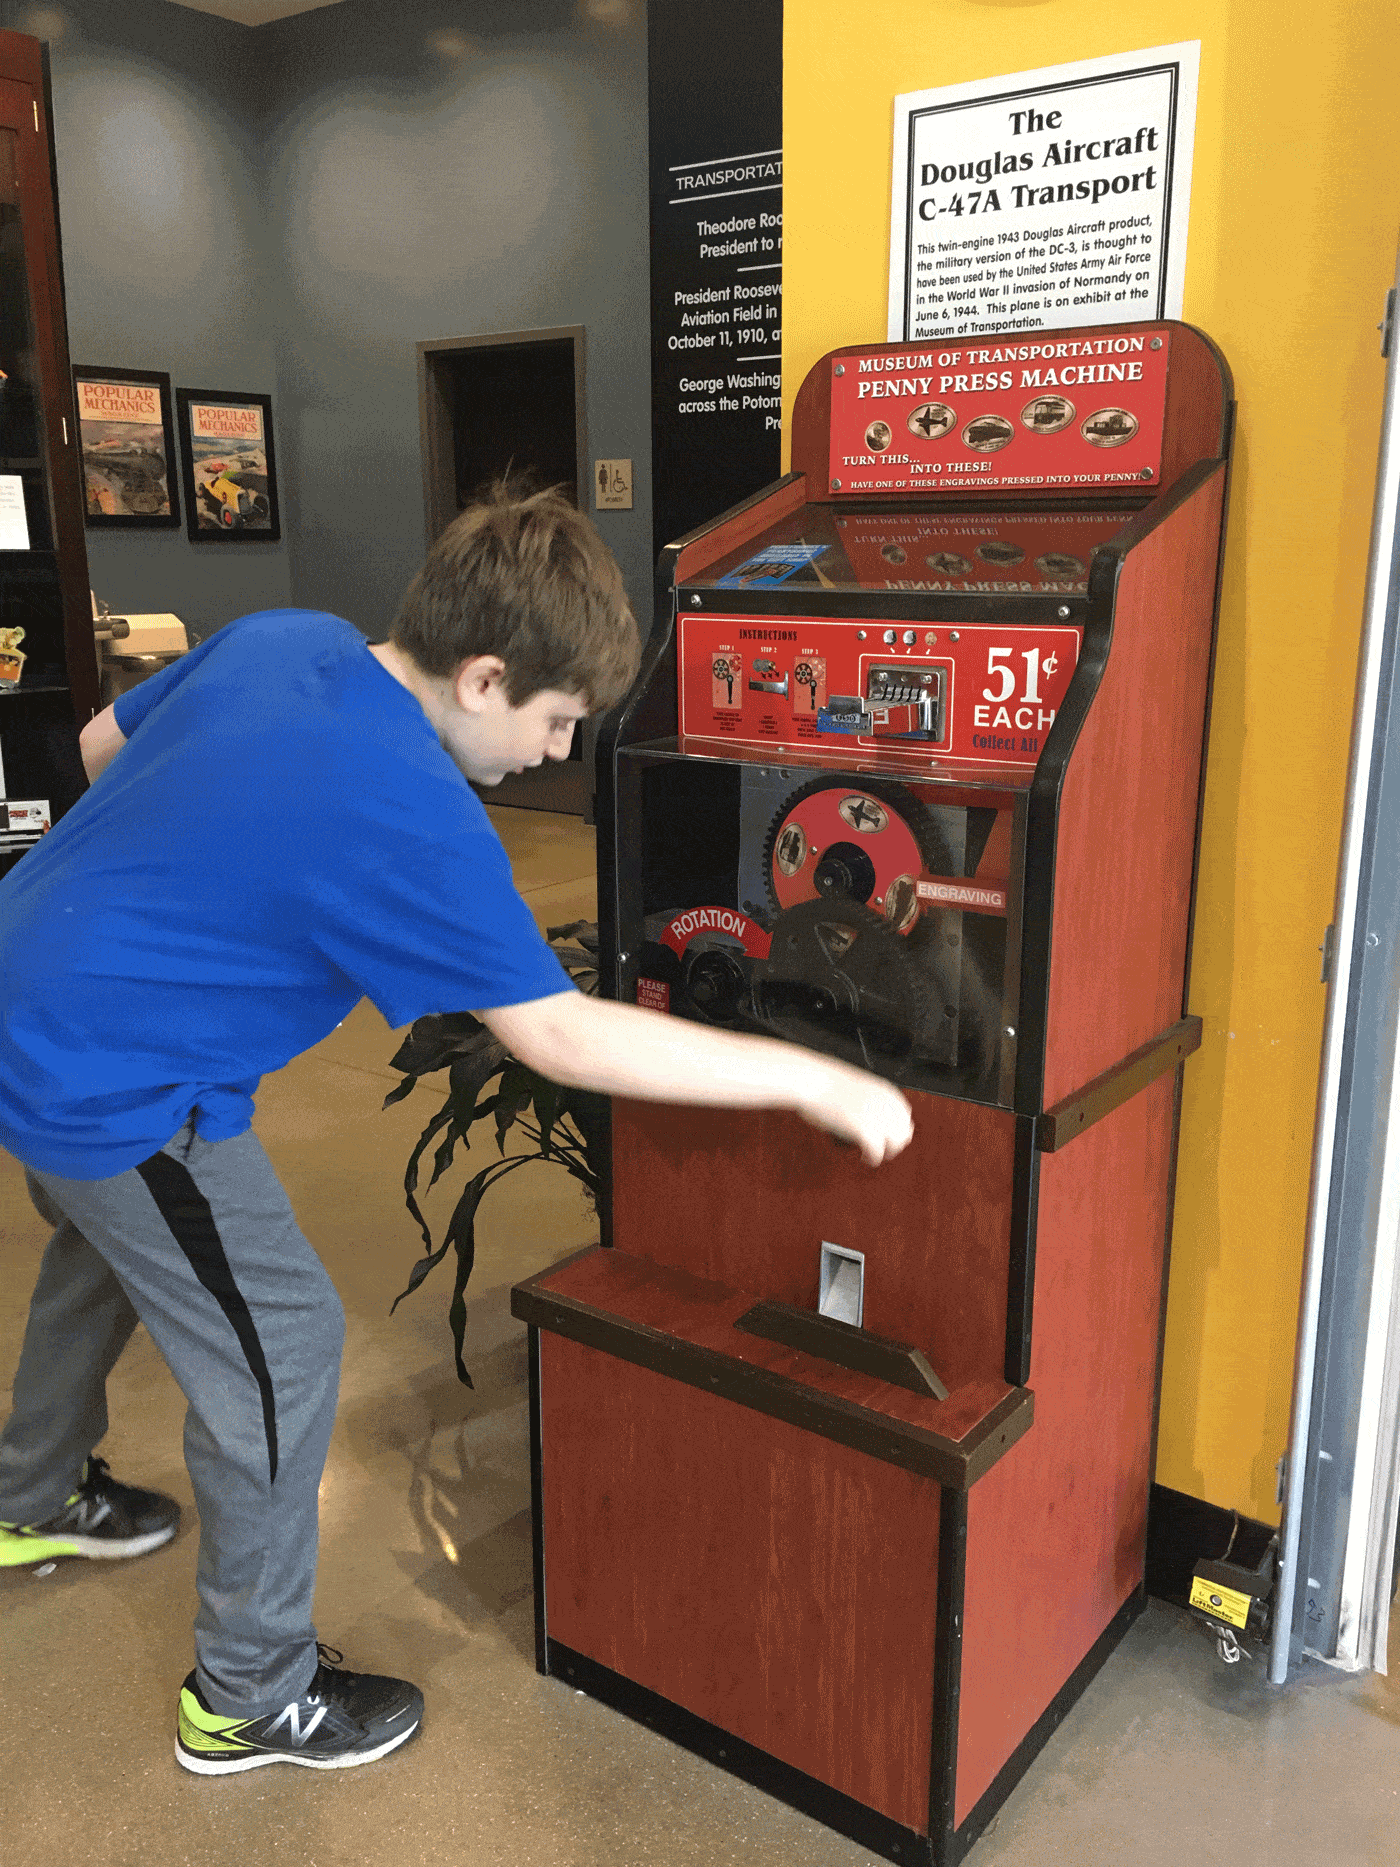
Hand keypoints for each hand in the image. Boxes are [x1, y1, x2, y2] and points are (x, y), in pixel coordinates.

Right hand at [798, 1061, 913, 1166]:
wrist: (813, 1080)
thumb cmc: (826, 1083)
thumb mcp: (858, 1088)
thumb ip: (870, 1101)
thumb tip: (868, 1117)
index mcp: (887, 1092)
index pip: (905, 1116)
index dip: (895, 1128)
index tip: (886, 1135)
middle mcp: (888, 1105)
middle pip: (904, 1133)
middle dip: (892, 1142)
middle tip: (878, 1147)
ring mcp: (878, 1118)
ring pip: (895, 1145)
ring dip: (885, 1152)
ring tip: (871, 1154)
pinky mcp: (866, 1131)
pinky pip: (877, 1153)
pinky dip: (871, 1158)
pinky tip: (864, 1158)